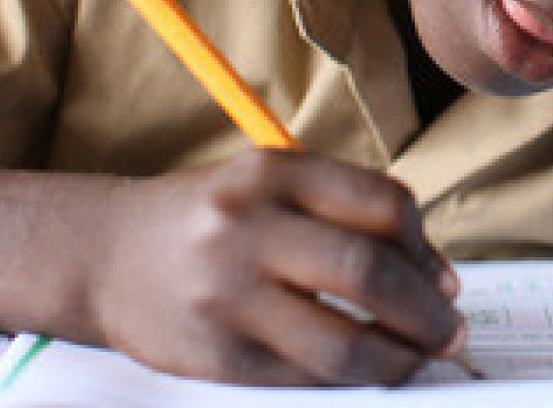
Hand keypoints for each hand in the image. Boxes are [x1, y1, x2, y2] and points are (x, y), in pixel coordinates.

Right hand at [83, 148, 462, 385]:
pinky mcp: (217, 355)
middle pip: (370, 274)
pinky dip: (349, 380)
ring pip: (342, 344)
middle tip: (449, 332)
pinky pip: (304, 378)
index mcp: (273, 173)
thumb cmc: (208, 218)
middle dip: (426, 313)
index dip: (428, 250)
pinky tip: (365, 372)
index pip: (384, 207)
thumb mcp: (271, 185)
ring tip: (416, 359)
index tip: (444, 280)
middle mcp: (248, 227)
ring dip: (398, 359)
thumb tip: (437, 278)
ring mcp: (228, 295)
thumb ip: (347, 215)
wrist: (103, 254)